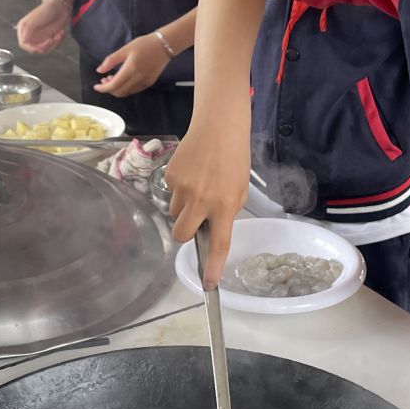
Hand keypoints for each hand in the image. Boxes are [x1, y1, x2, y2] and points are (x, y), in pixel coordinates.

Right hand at [17, 0, 69, 53]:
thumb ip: (28, 30)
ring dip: (54, 43)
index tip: (41, 48)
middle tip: (53, 39)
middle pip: (35, 49)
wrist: (60, 6)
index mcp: (24, 29)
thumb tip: (23, 42)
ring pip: (45, 49)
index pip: (23, 44)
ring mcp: (40, 37)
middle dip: (46, 46)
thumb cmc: (46, 10)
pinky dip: (58, 41)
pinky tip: (60, 33)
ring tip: (59, 33)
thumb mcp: (35, 19)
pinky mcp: (48, 38)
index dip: (31, 48)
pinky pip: (52, 46)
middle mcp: (30, 34)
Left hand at [92, 34, 172, 97]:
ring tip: (112, 78)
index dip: (103, 88)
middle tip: (104, 80)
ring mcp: (145, 82)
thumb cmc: (145, 44)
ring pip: (126, 93)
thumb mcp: (125, 49)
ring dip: (117, 89)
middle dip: (109, 89)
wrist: (164, 45)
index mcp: (131, 69)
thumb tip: (99, 70)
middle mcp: (138, 78)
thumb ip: (111, 60)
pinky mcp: (149, 83)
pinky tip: (123, 79)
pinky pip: (134, 90)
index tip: (96, 86)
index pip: (113, 85)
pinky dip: (126, 88)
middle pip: (119, 92)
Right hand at [165, 103, 250, 286]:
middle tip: (195, 221)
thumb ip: (225, 211)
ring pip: (176, 212)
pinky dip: (180, 188)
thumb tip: (209, 229)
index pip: (218, 243)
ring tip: (200, 184)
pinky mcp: (170, 175)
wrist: (218, 124)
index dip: (212, 266)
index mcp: (225, 204)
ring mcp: (183, 187)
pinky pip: (171, 193)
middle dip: (185, 234)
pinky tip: (193, 172)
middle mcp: (202, 199)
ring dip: (185, 207)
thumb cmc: (234, 156)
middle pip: (181, 234)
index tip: (208, 284)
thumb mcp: (239, 188)